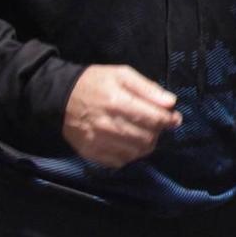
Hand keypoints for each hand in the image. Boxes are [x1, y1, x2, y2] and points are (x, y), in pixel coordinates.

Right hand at [61, 65, 180, 166]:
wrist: (61, 97)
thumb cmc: (95, 82)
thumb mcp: (122, 74)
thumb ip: (148, 88)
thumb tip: (170, 103)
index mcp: (118, 102)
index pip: (154, 119)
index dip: (169, 120)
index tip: (174, 119)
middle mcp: (109, 125)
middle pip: (147, 139)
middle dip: (157, 133)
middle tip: (155, 126)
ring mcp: (99, 142)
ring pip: (136, 153)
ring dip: (145, 145)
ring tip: (143, 134)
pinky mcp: (92, 153)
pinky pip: (120, 161)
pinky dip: (129, 155)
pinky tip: (127, 143)